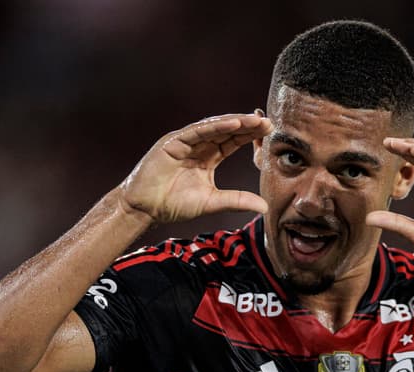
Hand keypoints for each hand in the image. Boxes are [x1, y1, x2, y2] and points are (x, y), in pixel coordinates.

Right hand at [116, 113, 272, 223]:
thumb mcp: (212, 202)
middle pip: (227, 131)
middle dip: (247, 126)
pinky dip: (214, 127)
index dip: (250, 137)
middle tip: (269, 123)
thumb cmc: (172, 204)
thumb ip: (237, 201)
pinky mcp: (172, 142)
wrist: (144, 209)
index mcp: (207, 157)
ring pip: (214, 128)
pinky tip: (233, 123)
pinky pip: (197, 131)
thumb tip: (265, 207)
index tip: (270, 133)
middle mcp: (197, 146)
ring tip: (255, 120)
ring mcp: (185, 142)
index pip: (233, 142)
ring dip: (235, 123)